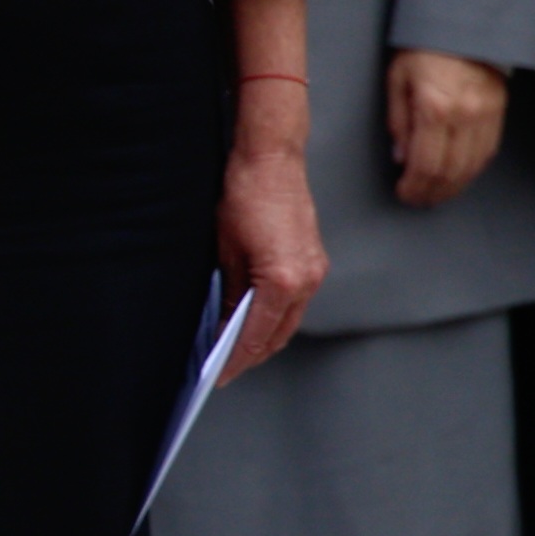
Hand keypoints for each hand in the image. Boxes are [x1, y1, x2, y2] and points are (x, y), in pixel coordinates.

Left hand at [216, 120, 325, 374]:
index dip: (236, 359)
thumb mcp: (224, 251)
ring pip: (289, 320)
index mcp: (283, 280)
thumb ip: (230, 292)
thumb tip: (224, 323)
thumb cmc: (244, 196)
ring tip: (235, 350)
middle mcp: (307, 279)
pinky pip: (295, 302)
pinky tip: (253, 319)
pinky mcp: (314, 261)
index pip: (257, 335)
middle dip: (251, 355)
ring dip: (265, 337)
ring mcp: (315, 271)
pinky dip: (275, 316)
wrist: (271, 160)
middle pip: (278, 334)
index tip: (219, 375)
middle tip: (224, 369)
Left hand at [383, 49, 506, 208]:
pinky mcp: (500, 112)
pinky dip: (472, 171)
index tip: (403, 194)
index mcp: (435, 108)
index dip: (414, 187)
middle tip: (417, 200)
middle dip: (432, 192)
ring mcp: (487, 115)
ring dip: (453, 187)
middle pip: (451, 172)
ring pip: (472, 167)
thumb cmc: (423, 50)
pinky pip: (488, 152)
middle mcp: (465, 116)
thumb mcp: (397, 80)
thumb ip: (398, 122)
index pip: (426, 164)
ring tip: (435, 195)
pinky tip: (458, 177)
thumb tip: (401, 159)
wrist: (465, 25)